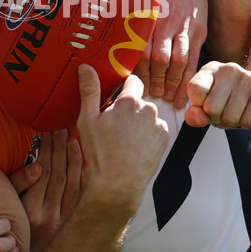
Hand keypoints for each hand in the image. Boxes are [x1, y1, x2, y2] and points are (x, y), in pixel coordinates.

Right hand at [21, 130, 83, 251]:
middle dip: (60, 147)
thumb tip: (36, 167)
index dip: (45, 148)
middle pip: (58, 173)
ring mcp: (66, 221)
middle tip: (61, 127)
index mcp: (30, 211)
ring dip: (74, 158)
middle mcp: (50, 216)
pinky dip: (86, 176)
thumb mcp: (8, 211)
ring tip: (73, 137)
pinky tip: (88, 160)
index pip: (41, 171)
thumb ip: (18, 187)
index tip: (46, 130)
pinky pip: (84, 196)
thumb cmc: (14, 234)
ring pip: (73, 182)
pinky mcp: (77, 224)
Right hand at [77, 65, 167, 211]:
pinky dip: (147, 135)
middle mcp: (148, 109)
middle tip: (114, 126)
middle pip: (139, 100)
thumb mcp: (87, 120)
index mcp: (129, 102)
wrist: (118, 184)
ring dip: (139, 122)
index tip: (115, 100)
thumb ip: (89, 90)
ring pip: (147, 116)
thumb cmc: (100, 154)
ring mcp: (159, 125)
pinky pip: (155, 129)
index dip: (123, 89)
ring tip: (124, 140)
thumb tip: (86, 67)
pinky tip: (135, 147)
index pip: (132, 81)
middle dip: (129, 109)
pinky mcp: (164, 139)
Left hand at [135, 0, 208, 108]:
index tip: (130, 85)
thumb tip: (109, 37)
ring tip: (166, 99)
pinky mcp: (197, 30)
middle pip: (157, 60)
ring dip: (171, 84)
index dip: (135, 71)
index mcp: (146, 16)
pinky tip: (185, 91)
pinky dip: (188, 78)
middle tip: (148, 97)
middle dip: (152, 82)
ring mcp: (183, 27)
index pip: (139, 50)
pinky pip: (193, 59)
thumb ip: (129, 18)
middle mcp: (164, 22)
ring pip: (176, 62)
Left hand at [185, 60, 250, 129]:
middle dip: (217, 118)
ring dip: (233, 122)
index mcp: (211, 69)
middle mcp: (229, 69)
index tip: (206, 105)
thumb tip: (199, 118)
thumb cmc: (232, 103)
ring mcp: (248, 79)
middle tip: (226, 111)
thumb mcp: (208, 107)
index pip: (194, 89)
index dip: (198, 106)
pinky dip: (247, 124)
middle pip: (211, 108)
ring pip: (229, 117)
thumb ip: (195, 115)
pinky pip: (247, 122)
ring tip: (239, 111)